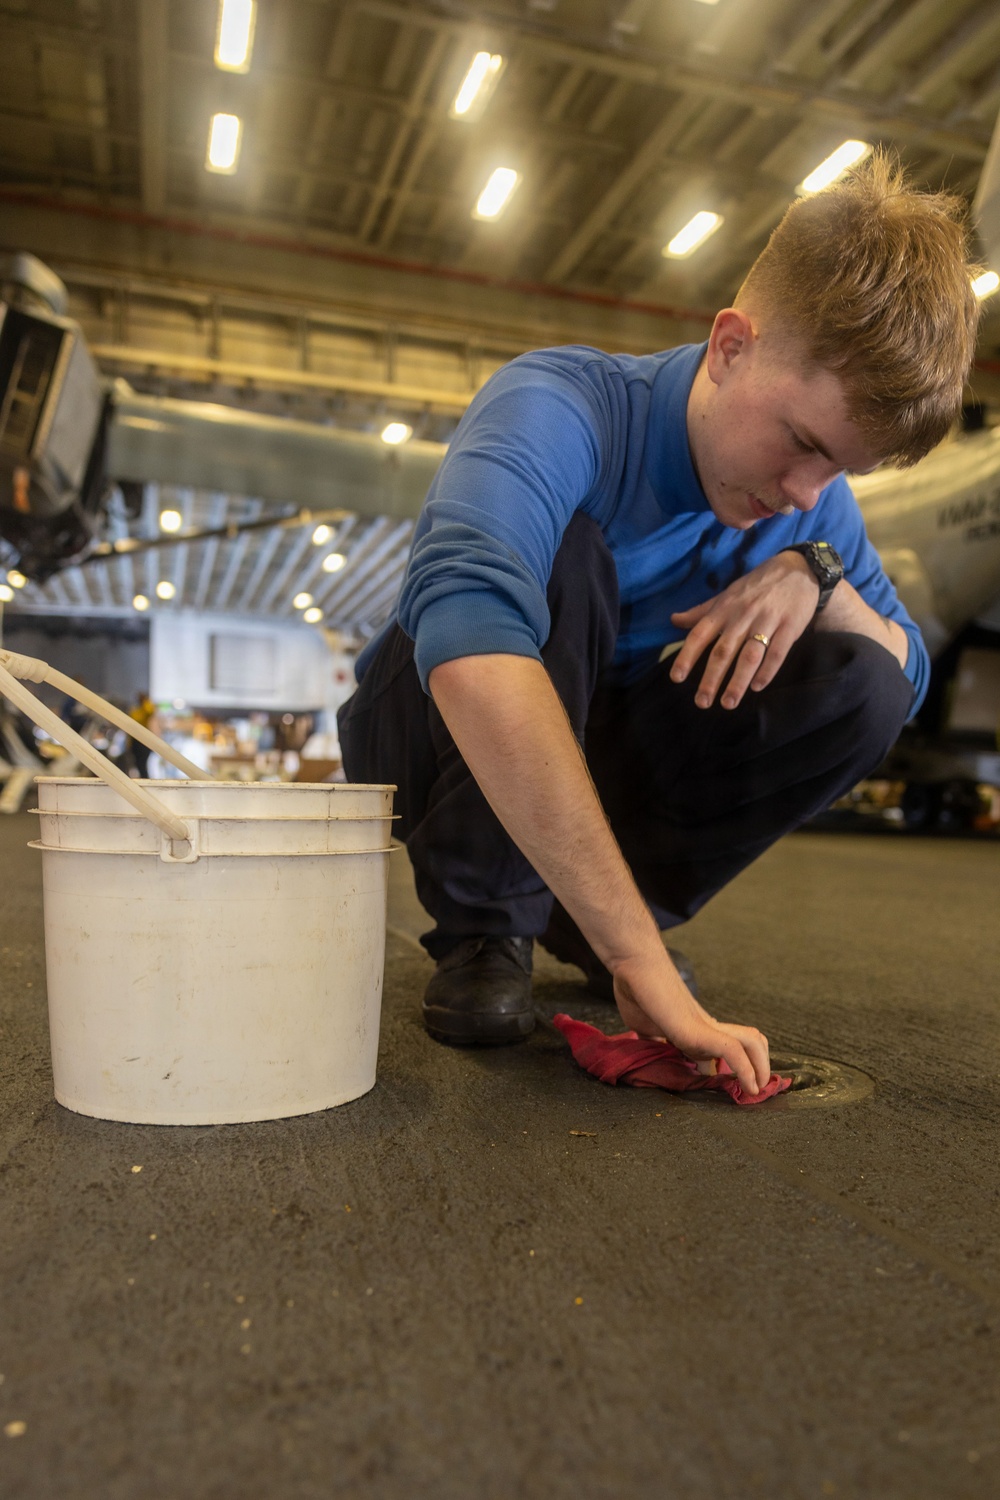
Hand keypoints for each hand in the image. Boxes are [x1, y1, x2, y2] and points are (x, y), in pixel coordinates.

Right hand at [611, 949, 770, 1095]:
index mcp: (695, 1029)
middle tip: (755, 1091)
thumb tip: (654, 1050)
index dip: (736, 1070)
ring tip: (756, 1090)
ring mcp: (705, 1026)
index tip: (737, 1090)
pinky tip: (747, 1086)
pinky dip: (745, 1071)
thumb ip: (654, 1040)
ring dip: (760, 1069)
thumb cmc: (636, 990)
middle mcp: (706, 1027)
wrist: (634, 965)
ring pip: (752, 1042)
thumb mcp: (644, 1026)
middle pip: (750, 1041)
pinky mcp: (699, 1030)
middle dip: (759, 1067)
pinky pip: (733, 1051)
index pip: (726, 1050)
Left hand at [669, 552, 818, 709]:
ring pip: (749, 655)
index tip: (676, 678)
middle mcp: (742, 616)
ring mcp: (767, 621)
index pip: (700, 634)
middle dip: (711, 678)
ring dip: (738, 681)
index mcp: (724, 609)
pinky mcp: (790, 627)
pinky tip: (757, 687)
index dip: (687, 656)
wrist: (797, 569)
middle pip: (723, 651)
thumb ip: (701, 612)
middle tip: (702, 703)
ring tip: (728, 703)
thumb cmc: (757, 586)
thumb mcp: (726, 595)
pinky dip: (767, 671)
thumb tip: (673, 620)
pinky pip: (777, 652)